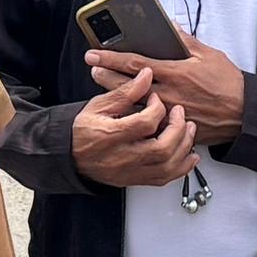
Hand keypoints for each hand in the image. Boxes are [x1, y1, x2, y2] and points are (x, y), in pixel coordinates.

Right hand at [68, 68, 201, 188]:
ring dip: (184, 147)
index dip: (157, 108)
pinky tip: (188, 155)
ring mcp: (129, 172)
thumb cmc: (82, 129)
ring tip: (188, 130)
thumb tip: (145, 75)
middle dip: (178, 129)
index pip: (144, 124)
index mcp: (109, 136)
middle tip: (180, 113)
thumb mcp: (99, 105)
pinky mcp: (134, 180)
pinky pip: (164, 179)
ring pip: (167, 167)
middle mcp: (121, 158)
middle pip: (161, 149)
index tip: (156, 98)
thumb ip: (125, 92)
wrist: (68, 156)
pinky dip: (181, 168)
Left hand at [91, 42, 246, 147]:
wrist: (244, 112)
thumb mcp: (208, 55)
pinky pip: (148, 122)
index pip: (133, 63)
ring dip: (116, 95)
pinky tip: (126, 110)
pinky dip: (135, 115)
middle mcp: (167, 93)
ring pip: (132, 105)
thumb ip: (185, 40)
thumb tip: (171, 26)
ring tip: (105, 86)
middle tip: (92, 68)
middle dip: (104, 76)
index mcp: (174, 72)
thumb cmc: (228, 84)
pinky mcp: (172, 127)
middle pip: (125, 86)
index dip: (110, 57)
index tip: (94, 53)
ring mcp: (168, 112)